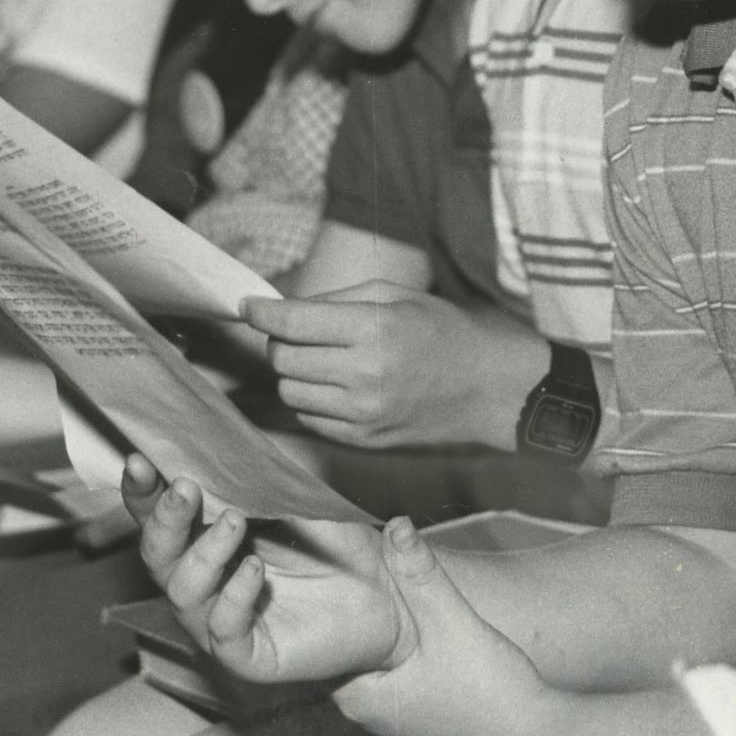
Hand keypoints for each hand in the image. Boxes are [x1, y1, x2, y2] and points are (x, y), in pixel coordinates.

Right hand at [120, 453, 399, 683]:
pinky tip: (256, 570)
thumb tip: (225, 436)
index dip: (143, 492)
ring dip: (204, 552)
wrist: (386, 598)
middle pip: (158, 555)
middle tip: (184, 489)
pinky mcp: (247, 655)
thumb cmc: (338, 546)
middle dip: (164, 520)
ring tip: (236, 521)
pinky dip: (235, 597)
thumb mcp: (300, 499)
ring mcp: (220, 621)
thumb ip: (261, 476)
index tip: (140, 461)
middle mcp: (205, 582)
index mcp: (208, 540)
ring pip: (183, 591)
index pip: (161, 517)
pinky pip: (224, 630)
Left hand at [241, 285, 547, 450]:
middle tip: (294, 330)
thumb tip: (283, 308)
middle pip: (283, 359)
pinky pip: (309, 417)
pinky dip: (310, 398)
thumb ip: (337, 300)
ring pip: (290, 391)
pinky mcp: (362, 440)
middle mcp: (364, 375)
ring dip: (293, 371)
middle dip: (279, 340)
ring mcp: (362, 414)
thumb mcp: (396, 296)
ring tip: (318, 357)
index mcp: (373, 330)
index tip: (249, 305)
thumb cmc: (442, 331)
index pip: (293, 322)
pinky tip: (333, 384)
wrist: (487, 388)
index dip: (262, 312)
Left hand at [334, 517, 550, 735]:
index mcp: (357, 697)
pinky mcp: (418, 712)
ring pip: (372, 654)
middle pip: (345, 644)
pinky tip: (412, 611)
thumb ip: (421, 576)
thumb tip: (394, 524)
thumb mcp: (452, 624)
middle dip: (351, 605)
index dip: (325, 598)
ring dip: (378, 622)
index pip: (320, 640)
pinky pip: (393, 666)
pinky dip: (398, 640)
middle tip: (353, 555)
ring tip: (377, 571)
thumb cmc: (491, 694)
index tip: (326, 560)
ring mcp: (392, 714)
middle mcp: (366, 711)